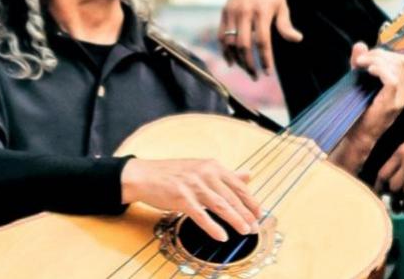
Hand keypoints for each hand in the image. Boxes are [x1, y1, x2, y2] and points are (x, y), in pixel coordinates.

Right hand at [121, 158, 262, 241]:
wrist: (144, 176)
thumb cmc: (173, 174)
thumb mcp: (202, 168)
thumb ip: (226, 174)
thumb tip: (249, 174)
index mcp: (213, 166)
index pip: (238, 185)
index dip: (251, 200)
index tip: (259, 213)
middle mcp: (205, 174)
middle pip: (232, 197)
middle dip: (246, 214)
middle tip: (255, 227)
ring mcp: (193, 186)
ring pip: (221, 206)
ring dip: (235, 220)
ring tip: (245, 231)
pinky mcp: (181, 199)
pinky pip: (201, 216)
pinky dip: (213, 227)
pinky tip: (222, 236)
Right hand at [217, 0, 300, 75]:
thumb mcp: (282, 6)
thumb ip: (286, 25)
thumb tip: (297, 39)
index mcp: (262, 11)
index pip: (262, 41)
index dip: (265, 59)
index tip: (268, 72)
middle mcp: (245, 11)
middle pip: (244, 45)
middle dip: (249, 64)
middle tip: (256, 76)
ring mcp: (233, 11)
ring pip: (230, 42)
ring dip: (237, 60)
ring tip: (246, 70)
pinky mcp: (225, 11)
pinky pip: (221, 35)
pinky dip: (225, 50)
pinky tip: (232, 61)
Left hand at [350, 43, 403, 138]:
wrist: (357, 136)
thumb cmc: (358, 111)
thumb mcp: (359, 81)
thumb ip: (360, 63)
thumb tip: (360, 44)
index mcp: (401, 87)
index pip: (402, 61)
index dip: (384, 53)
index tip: (366, 57)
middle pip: (401, 60)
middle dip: (380, 54)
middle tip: (362, 60)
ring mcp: (401, 98)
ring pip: (398, 66)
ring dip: (378, 60)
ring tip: (362, 64)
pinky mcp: (392, 103)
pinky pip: (392, 79)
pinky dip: (381, 70)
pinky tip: (369, 71)